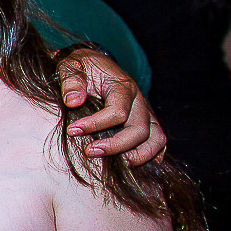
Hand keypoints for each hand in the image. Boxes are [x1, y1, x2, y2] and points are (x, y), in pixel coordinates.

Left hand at [59, 49, 164, 165]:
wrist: (96, 64)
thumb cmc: (84, 68)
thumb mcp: (72, 66)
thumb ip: (71, 80)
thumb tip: (73, 101)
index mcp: (122, 87)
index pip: (117, 111)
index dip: (95, 124)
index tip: (72, 130)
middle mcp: (139, 101)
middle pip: (139, 129)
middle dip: (116, 145)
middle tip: (90, 151)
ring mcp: (145, 113)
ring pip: (156, 138)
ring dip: (140, 155)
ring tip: (119, 165)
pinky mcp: (146, 122)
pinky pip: (158, 142)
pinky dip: (152, 155)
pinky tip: (134, 166)